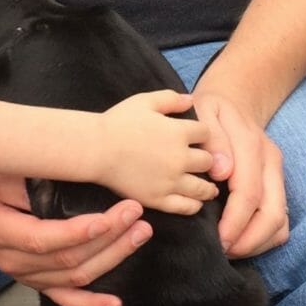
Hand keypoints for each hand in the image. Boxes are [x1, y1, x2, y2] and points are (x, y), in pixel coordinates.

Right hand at [0, 172, 152, 305]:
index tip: (107, 219)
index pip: (42, 239)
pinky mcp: (37, 279)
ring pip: (75, 277)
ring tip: (137, 235)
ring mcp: (25, 274)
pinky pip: (65, 298)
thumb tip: (56, 181)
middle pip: (67, 260)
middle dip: (108, 239)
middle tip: (134, 215)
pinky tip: (114, 303)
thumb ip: (21, 178)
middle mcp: (11, 259)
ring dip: (111, 258)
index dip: (77, 233)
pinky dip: (90, 305)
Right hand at [97, 91, 217, 213]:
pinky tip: (194, 200)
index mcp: (178, 132)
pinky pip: (187, 206)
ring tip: (208, 187)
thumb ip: (170, 98)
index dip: (203, 134)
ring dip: (208, 186)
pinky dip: (195, 204)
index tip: (198, 139)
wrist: (96, 148)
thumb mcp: (143, 101)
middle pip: (208, 161)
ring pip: (203, 188)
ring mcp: (171, 181)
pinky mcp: (160, 199)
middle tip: (203, 162)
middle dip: (206, 159)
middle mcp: (180, 158)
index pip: (206, 134)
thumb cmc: (118, 122)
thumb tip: (191, 100)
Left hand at [191, 88, 288, 256]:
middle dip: (248, 239)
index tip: (217, 239)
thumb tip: (221, 171)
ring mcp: (277, 175)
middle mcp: (271, 162)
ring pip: (281, 221)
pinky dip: (264, 237)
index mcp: (252, 144)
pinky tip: (240, 240)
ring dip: (257, 243)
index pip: (249, 192)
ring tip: (230, 250)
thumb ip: (212, 138)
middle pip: (272, 213)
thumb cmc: (210, 108)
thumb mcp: (203, 110)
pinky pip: (280, 221)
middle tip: (222, 250)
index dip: (235, 221)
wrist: (234, 99)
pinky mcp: (277, 185)